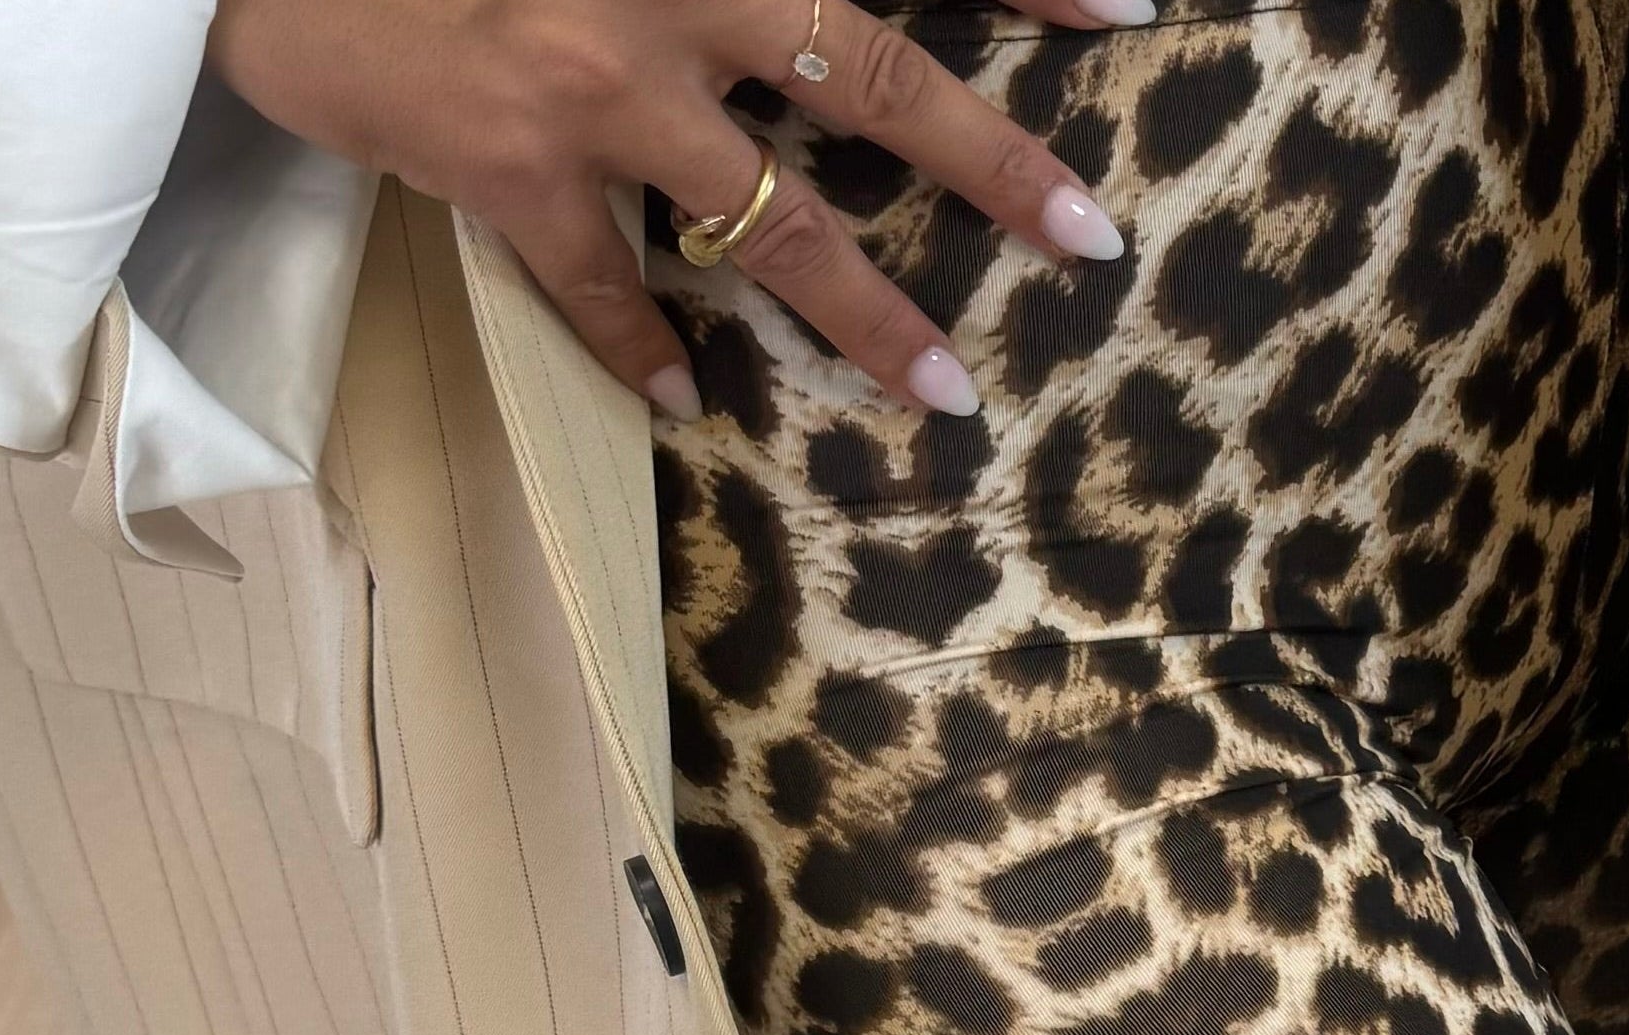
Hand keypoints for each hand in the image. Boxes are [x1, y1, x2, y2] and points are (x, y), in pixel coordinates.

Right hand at [206, 0, 1136, 418]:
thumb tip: (811, 21)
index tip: (1125, 8)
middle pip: (871, 76)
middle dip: (991, 162)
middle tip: (1089, 237)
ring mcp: (589, 84)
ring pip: (766, 217)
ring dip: (864, 311)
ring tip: (944, 390)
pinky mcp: (503, 165)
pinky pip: (597, 283)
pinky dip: (643, 345)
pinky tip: (688, 401)